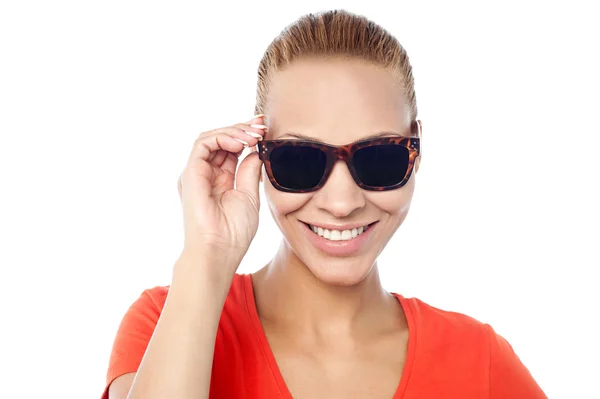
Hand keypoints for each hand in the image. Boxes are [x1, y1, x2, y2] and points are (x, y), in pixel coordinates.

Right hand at [177, 116, 266, 269]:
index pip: (232, 148)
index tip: (266, 129)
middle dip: (243, 129)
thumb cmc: (233, 232)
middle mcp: (206, 173)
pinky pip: (203, 145)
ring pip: (211, 137)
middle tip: (262, 126)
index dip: (247, 136)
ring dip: (235, 131)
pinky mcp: (190, 173)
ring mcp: (197, 173)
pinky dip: (223, 138)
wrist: (219, 251)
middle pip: (221, 139)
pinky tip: (241, 143)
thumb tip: (256, 150)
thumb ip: (249, 171)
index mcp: (220, 179)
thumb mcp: (249, 196)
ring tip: (254, 135)